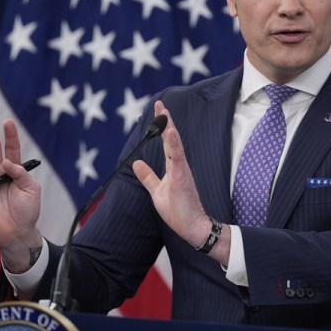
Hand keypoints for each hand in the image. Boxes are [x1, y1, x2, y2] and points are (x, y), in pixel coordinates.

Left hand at [133, 101, 228, 263]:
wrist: (193, 227)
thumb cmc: (179, 211)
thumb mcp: (157, 191)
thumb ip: (148, 176)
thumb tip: (137, 163)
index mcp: (174, 167)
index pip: (167, 142)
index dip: (162, 127)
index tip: (158, 110)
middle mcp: (179, 165)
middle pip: (171, 139)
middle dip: (165, 121)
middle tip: (159, 104)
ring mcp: (182, 171)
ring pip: (175, 145)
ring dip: (169, 128)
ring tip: (163, 112)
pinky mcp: (182, 178)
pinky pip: (178, 158)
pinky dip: (174, 144)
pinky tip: (170, 132)